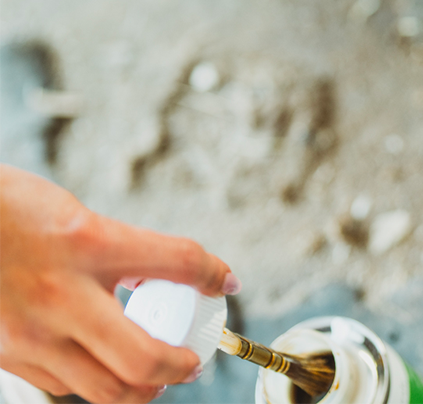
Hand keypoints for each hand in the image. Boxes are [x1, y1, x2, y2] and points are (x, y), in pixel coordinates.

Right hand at [0, 165, 239, 403]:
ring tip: (156, 373)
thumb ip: (119, 248)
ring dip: (140, 387)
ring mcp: (30, 333)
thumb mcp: (78, 216)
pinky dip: (93, 382)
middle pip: (142, 360)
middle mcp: (63, 293)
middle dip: (180, 368)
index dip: (214, 272)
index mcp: (90, 240)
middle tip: (192, 364)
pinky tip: (104, 366)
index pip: (176, 259)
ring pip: (103, 389)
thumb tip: (162, 271)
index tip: (227, 283)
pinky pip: (63, 385)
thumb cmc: (14, 210)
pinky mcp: (7, 355)